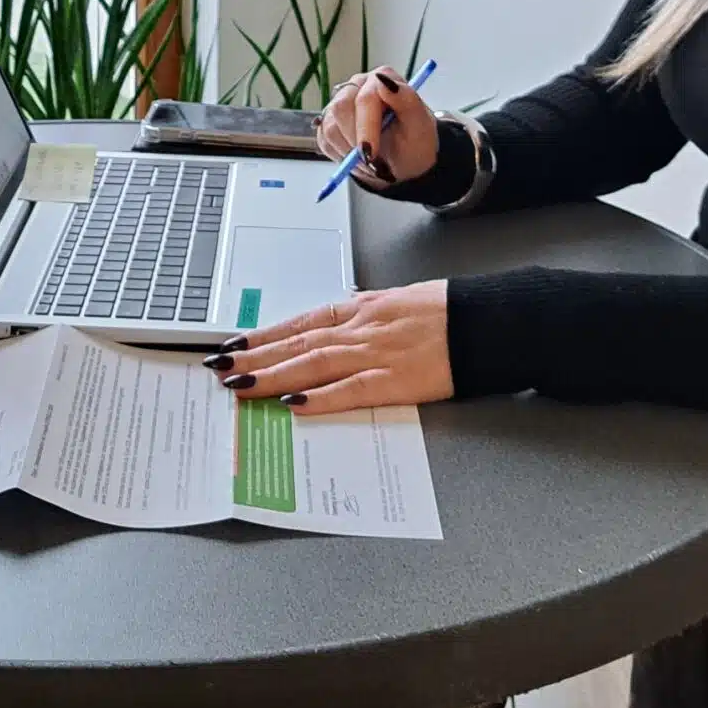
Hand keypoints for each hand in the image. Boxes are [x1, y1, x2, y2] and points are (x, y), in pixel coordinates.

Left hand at [213, 281, 452, 414]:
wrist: (487, 319)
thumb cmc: (447, 311)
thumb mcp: (396, 302)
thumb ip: (363, 316)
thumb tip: (332, 327)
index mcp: (361, 310)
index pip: (301, 323)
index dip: (263, 334)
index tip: (233, 344)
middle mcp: (361, 330)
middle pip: (297, 344)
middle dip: (254, 357)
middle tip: (219, 369)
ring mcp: (377, 354)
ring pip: (314, 365)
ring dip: (273, 376)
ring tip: (241, 386)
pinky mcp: (398, 380)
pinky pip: (352, 390)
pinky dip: (322, 397)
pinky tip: (296, 405)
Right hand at [317, 67, 440, 186]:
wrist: (406, 160)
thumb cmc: (415, 142)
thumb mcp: (419, 125)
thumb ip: (406, 100)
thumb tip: (384, 81)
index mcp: (382, 79)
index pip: (364, 98)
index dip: (366, 128)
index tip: (371, 153)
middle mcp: (358, 85)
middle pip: (341, 109)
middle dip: (356, 141)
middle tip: (372, 161)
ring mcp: (340, 101)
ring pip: (330, 126)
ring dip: (349, 152)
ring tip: (370, 161)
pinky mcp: (329, 120)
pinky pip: (324, 138)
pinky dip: (340, 155)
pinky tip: (358, 158)